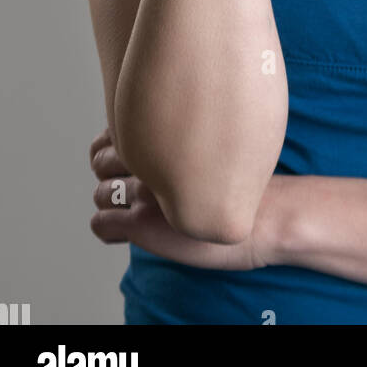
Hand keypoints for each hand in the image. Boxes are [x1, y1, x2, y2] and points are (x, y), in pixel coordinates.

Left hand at [88, 126, 272, 269]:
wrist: (266, 216)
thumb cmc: (248, 183)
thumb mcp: (218, 144)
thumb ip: (186, 136)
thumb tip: (163, 137)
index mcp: (168, 135)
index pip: (114, 131)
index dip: (112, 146)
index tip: (126, 160)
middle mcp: (152, 157)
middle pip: (100, 160)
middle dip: (107, 174)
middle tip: (126, 188)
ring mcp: (145, 191)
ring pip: (99, 194)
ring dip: (109, 204)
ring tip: (131, 213)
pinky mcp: (141, 223)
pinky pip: (100, 224)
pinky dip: (108, 231)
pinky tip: (126, 234)